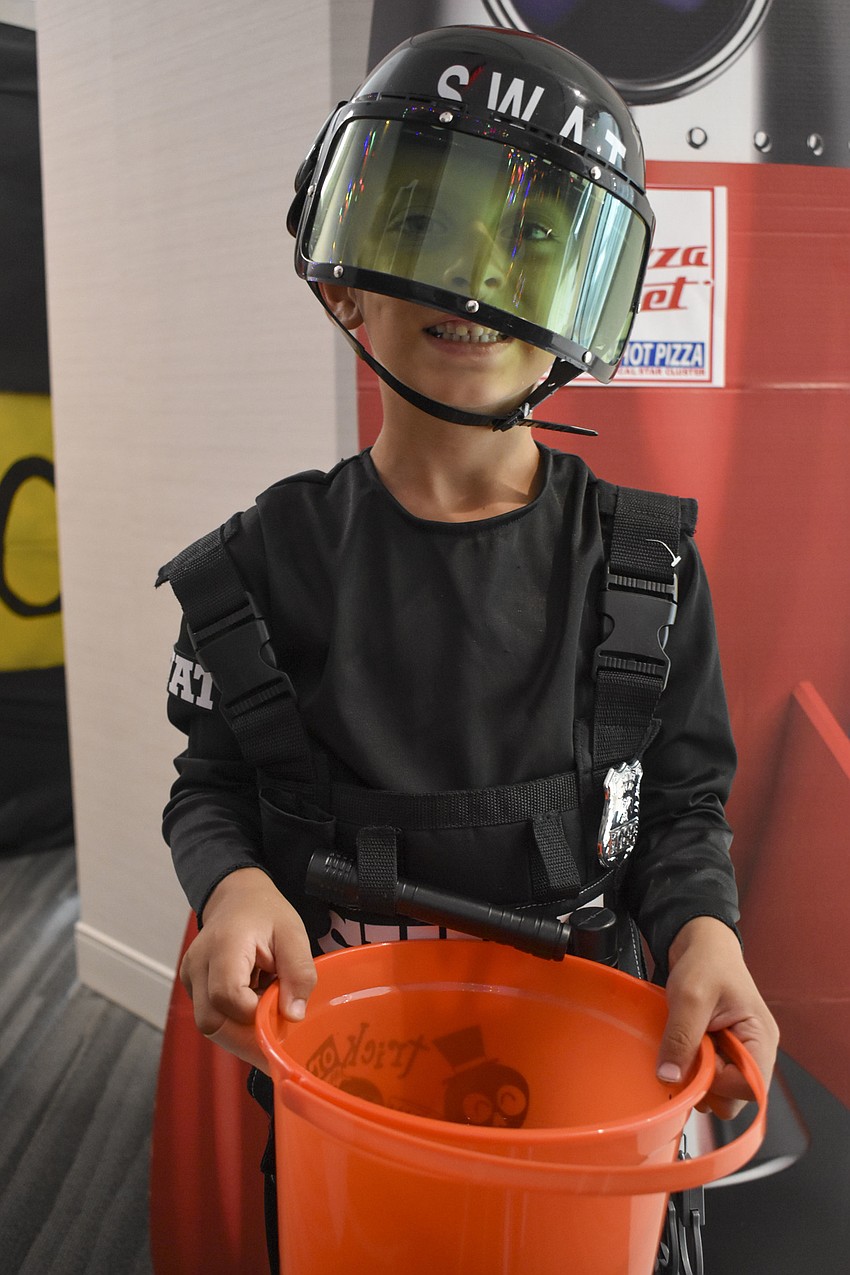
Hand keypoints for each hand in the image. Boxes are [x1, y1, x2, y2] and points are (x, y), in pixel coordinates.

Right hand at [179, 867, 316, 1063]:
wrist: (238, 898)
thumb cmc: (266, 913)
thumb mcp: (294, 935)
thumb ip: (299, 973)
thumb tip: (293, 1016)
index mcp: (224, 945)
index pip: (227, 996)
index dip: (255, 1014)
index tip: (281, 1010)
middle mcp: (198, 963)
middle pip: (212, 1021)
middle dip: (247, 1033)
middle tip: (276, 1024)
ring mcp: (191, 976)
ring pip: (210, 1024)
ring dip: (241, 1028)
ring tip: (265, 1006)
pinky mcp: (192, 986)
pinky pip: (211, 1016)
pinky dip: (234, 1020)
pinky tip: (253, 1003)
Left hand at [657, 916, 778, 1118]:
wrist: (700, 945)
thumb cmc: (705, 962)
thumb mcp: (690, 996)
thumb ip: (682, 1037)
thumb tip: (670, 1077)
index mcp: (761, 1039)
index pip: (751, 1088)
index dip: (719, 1085)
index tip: (694, 1064)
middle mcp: (756, 1051)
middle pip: (736, 1097)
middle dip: (706, 1086)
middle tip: (682, 1058)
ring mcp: (739, 1053)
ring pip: (720, 1091)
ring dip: (696, 1079)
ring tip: (681, 1049)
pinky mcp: (723, 1052)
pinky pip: (710, 1078)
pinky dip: (692, 1071)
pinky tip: (681, 1050)